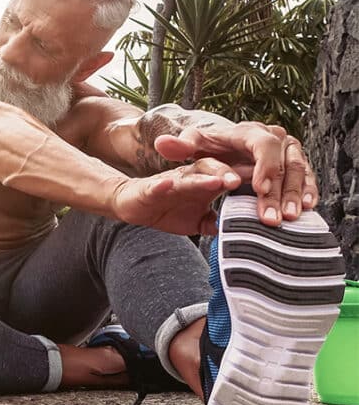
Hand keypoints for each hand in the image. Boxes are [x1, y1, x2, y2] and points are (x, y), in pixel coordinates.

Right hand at [111, 158, 242, 234]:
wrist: (133, 204)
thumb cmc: (168, 209)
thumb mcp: (199, 221)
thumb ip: (220, 224)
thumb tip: (244, 235)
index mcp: (207, 182)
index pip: (233, 176)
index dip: (250, 180)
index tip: (271, 187)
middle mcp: (192, 177)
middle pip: (215, 169)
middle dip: (231, 174)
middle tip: (248, 181)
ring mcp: (171, 181)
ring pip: (191, 175)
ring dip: (205, 177)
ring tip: (218, 181)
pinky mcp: (149, 188)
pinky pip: (156, 185)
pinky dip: (162, 184)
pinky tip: (168, 184)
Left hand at [153, 121, 315, 225]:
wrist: (228, 146)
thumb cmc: (210, 147)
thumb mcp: (193, 146)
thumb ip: (179, 147)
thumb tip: (162, 144)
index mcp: (249, 132)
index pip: (263, 145)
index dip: (265, 166)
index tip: (260, 188)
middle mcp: (274, 138)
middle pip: (285, 163)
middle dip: (280, 191)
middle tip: (273, 217)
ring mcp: (289, 150)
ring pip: (300, 170)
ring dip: (297, 195)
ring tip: (291, 217)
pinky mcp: (298, 164)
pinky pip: (309, 177)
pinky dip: (309, 192)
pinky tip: (307, 208)